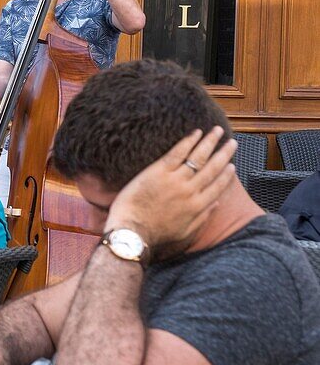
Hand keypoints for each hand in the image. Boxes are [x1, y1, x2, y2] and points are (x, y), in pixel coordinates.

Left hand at [104, 126, 237, 256]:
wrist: (132, 231)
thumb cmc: (155, 233)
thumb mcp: (185, 232)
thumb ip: (203, 218)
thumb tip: (216, 204)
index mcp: (198, 206)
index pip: (218, 186)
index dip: (227, 175)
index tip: (232, 165)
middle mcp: (190, 191)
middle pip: (212, 168)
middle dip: (224, 153)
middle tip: (232, 142)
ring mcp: (175, 180)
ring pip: (198, 157)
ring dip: (210, 142)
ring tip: (217, 131)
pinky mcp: (159, 172)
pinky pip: (177, 153)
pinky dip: (188, 141)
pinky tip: (196, 132)